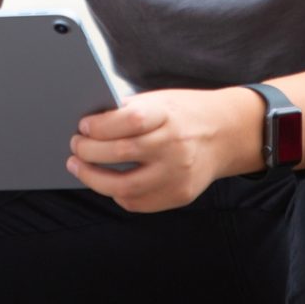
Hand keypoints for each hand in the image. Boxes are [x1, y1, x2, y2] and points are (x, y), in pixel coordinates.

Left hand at [66, 87, 261, 212]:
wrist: (229, 133)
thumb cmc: (187, 112)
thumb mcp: (162, 100)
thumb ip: (131, 111)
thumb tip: (90, 124)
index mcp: (168, 115)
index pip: (128, 120)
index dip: (99, 125)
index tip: (83, 126)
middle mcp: (174, 146)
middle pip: (121, 153)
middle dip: (88, 151)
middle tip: (75, 146)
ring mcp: (177, 174)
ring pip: (124, 186)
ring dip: (94, 178)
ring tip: (79, 167)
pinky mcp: (179, 195)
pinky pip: (139, 202)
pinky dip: (117, 194)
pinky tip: (107, 182)